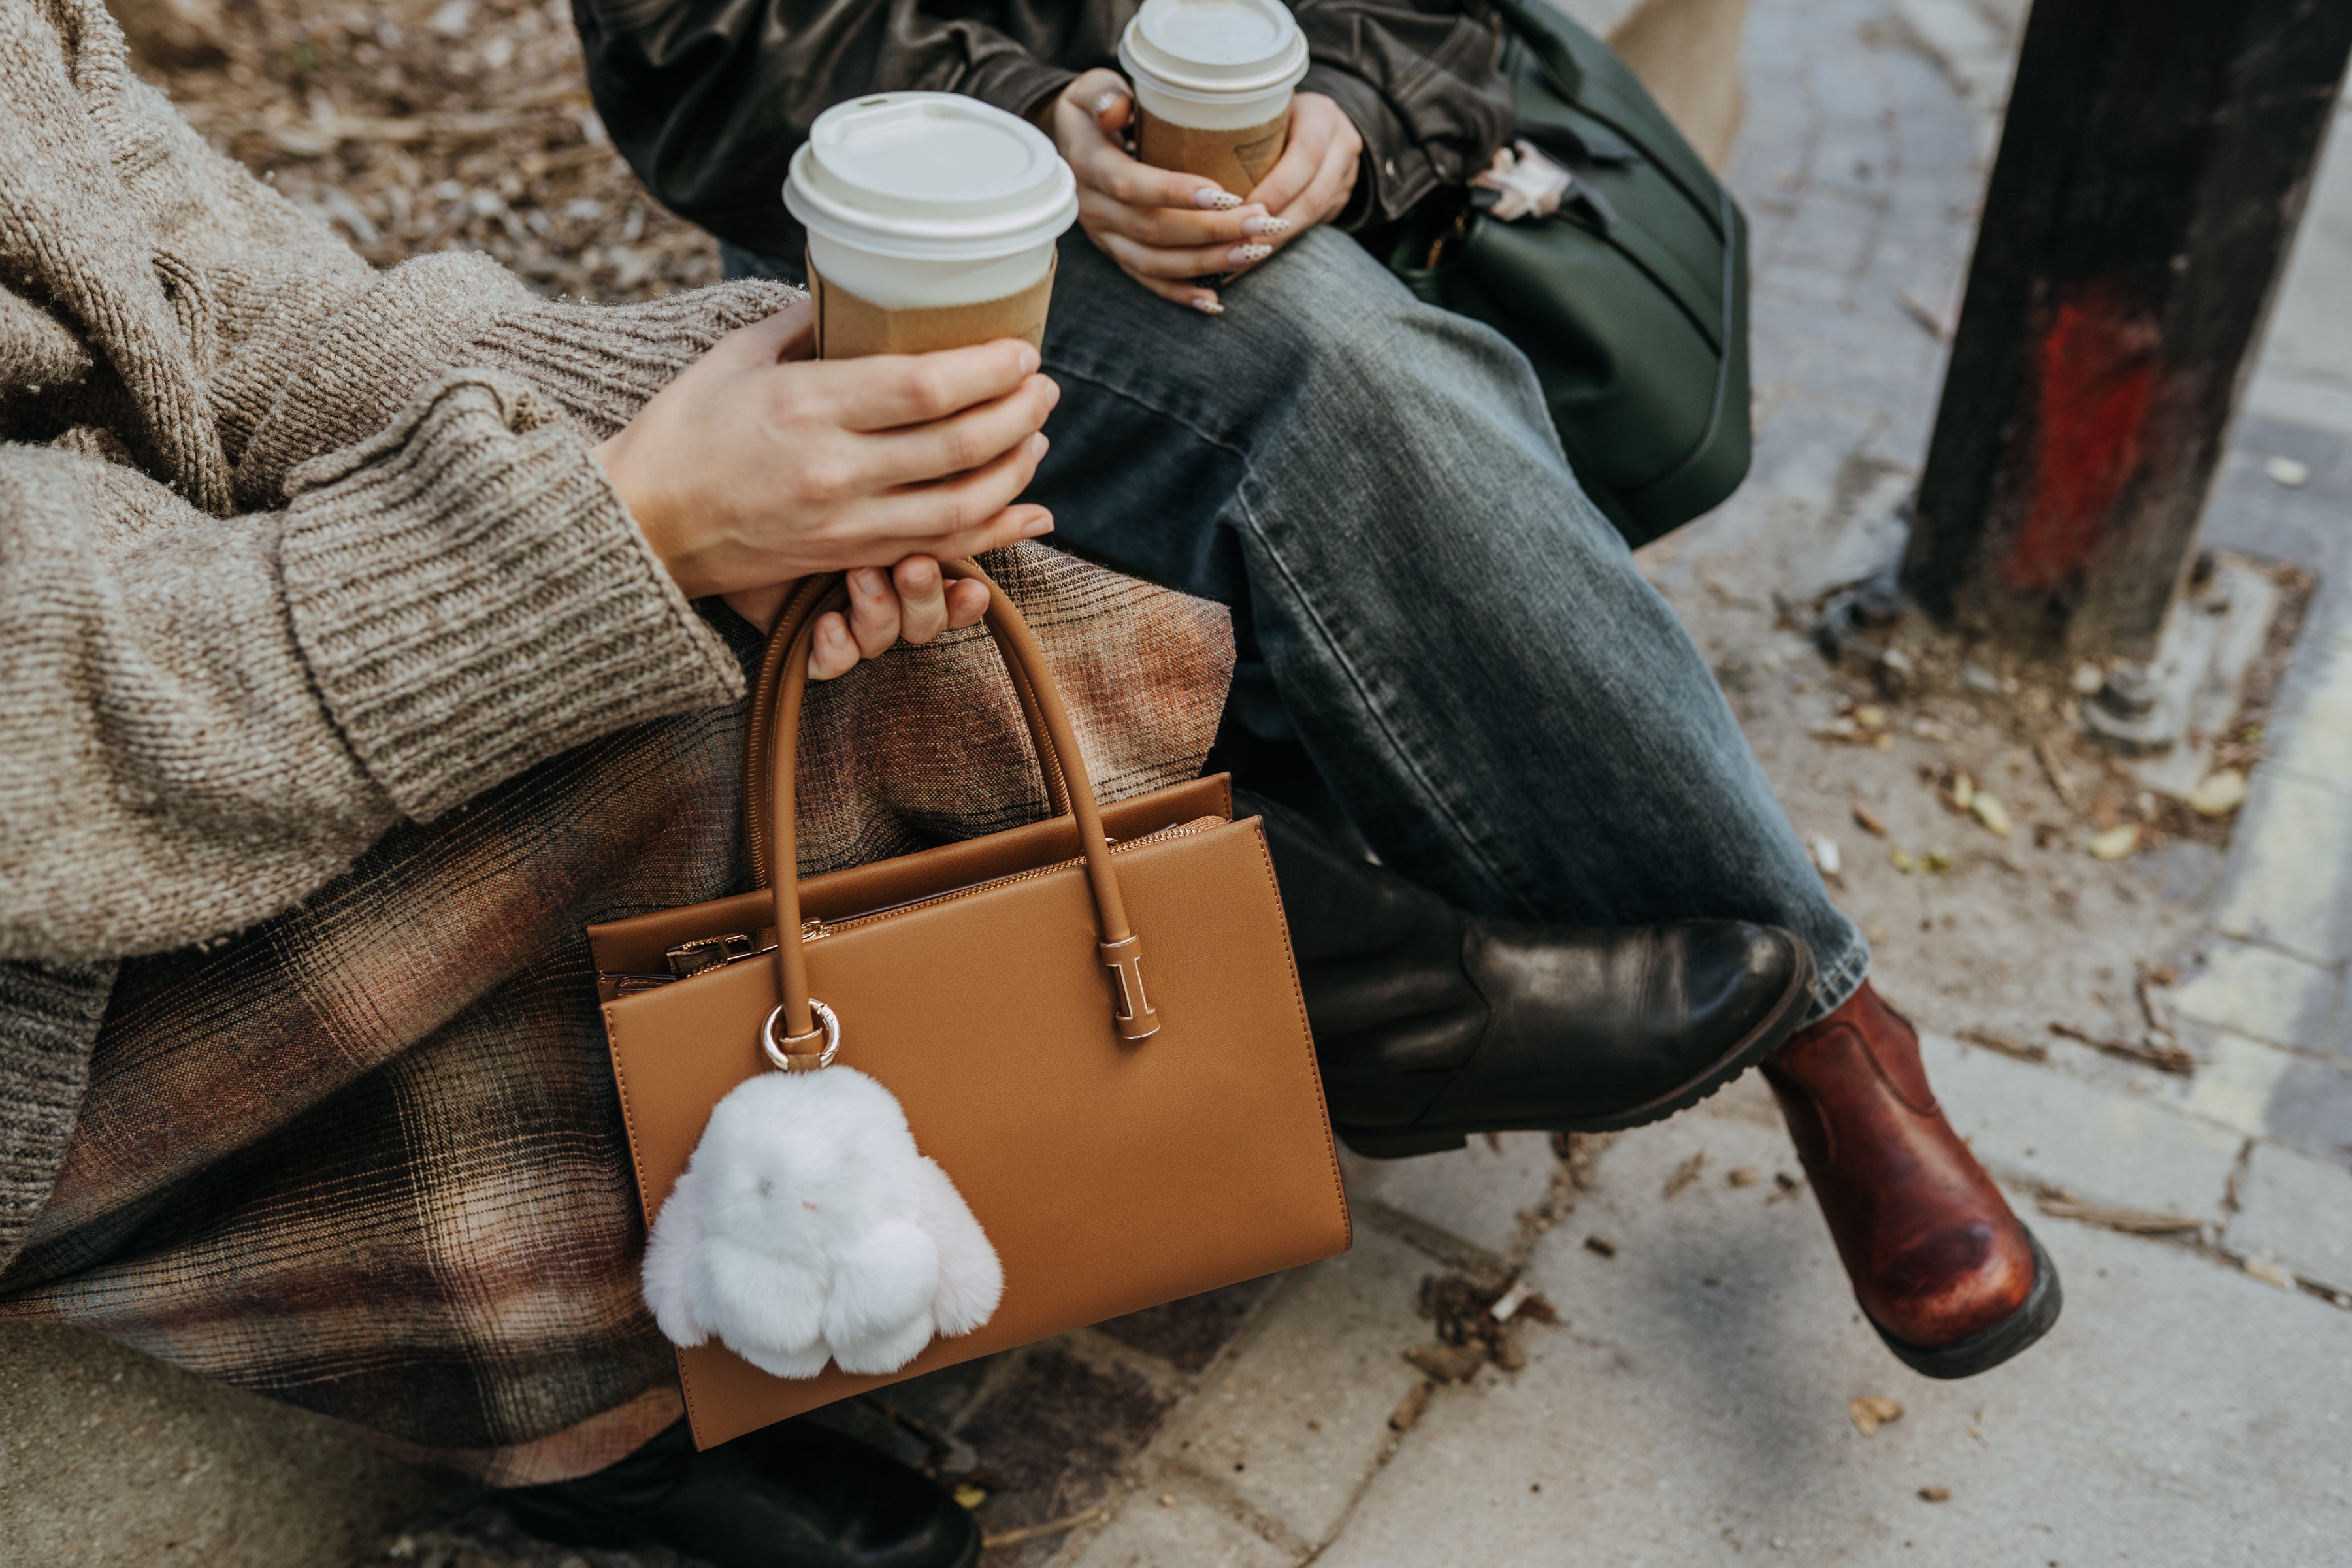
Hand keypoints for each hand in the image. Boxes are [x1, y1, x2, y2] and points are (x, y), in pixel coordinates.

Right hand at [593, 300, 1052, 677]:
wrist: (639, 526)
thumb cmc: (681, 431)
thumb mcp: (734, 358)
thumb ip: (803, 325)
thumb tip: (860, 292)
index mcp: (806, 406)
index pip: (924, 388)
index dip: (988, 370)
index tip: (1023, 350)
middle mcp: (833, 469)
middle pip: (958, 445)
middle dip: (1019, 413)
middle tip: (1044, 386)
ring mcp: (843, 524)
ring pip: (962, 505)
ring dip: (1015, 469)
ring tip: (1037, 437)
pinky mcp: (846, 560)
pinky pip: (937, 549)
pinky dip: (993, 531)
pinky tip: (1026, 510)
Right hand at [1043, 66, 1286, 311]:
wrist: (1066, 146)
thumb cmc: (1091, 110)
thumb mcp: (1090, 90)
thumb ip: (1103, 94)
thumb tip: (1117, 109)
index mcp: (1088, 166)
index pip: (1131, 185)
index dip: (1175, 193)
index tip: (1224, 194)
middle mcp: (1093, 209)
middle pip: (1153, 230)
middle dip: (1211, 231)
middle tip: (1262, 222)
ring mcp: (1105, 238)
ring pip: (1155, 262)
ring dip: (1207, 263)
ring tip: (1255, 252)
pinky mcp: (1116, 254)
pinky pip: (1148, 281)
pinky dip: (1181, 294)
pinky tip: (1215, 301)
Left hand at [1218, 89, 1360, 278]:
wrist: (1317, 120)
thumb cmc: (1272, 112)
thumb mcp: (1260, 108)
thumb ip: (1237, 126)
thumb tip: (1177, 156)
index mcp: (1321, 116)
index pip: (1305, 154)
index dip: (1276, 187)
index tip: (1241, 207)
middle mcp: (1342, 146)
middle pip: (1313, 195)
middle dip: (1273, 226)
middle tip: (1237, 245)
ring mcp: (1347, 176)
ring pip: (1315, 217)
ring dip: (1275, 243)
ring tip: (1238, 262)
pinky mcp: (1340, 200)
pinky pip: (1312, 226)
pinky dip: (1278, 245)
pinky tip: (1248, 260)